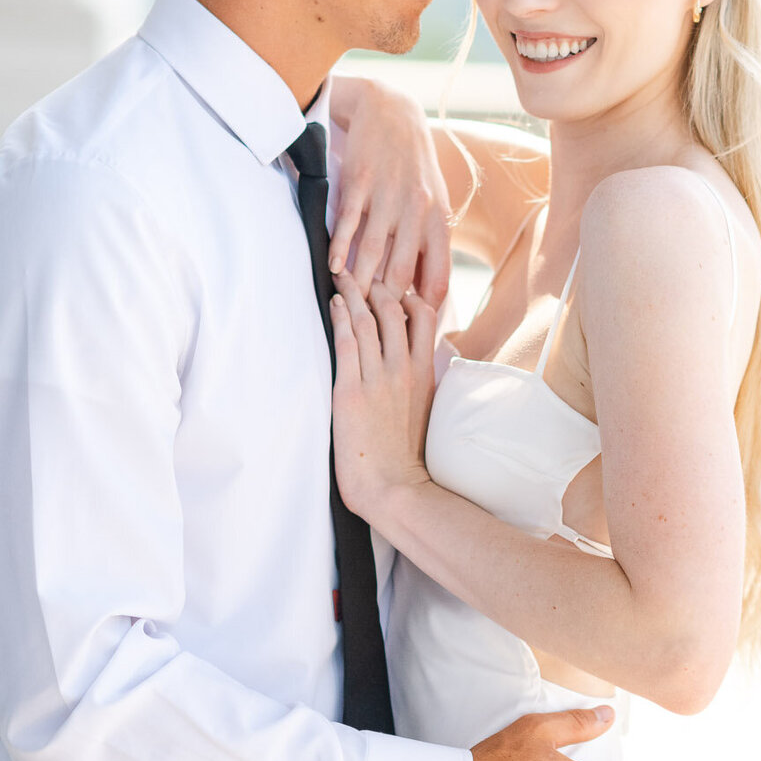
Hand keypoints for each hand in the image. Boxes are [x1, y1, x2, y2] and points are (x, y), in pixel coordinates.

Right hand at [327, 77, 451, 305]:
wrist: (391, 112)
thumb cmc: (413, 165)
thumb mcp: (434, 202)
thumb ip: (430, 246)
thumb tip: (425, 294)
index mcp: (439, 221)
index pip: (436, 280)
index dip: (421, 310)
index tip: (405, 329)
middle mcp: (417, 211)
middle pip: (400, 275)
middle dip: (383, 304)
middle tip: (368, 324)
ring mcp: (387, 197)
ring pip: (372, 253)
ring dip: (358, 283)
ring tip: (348, 303)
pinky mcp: (360, 183)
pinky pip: (348, 224)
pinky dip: (339, 249)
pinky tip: (333, 268)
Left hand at [330, 273, 435, 524]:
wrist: (396, 488)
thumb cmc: (408, 459)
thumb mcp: (426, 413)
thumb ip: (422, 384)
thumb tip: (419, 368)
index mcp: (424, 373)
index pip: (423, 315)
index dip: (406, 293)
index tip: (393, 285)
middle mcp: (404, 369)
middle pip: (393, 309)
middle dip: (376, 284)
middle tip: (361, 271)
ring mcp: (378, 379)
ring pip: (368, 320)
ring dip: (353, 292)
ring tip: (341, 276)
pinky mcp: (351, 392)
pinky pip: (347, 343)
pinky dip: (341, 317)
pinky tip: (333, 304)